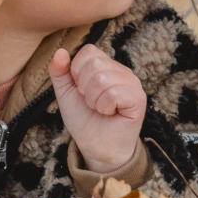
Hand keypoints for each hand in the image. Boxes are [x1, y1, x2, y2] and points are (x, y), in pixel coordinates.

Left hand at [50, 45, 146, 173]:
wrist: (96, 147)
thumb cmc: (84, 119)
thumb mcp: (66, 93)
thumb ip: (60, 72)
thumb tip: (59, 51)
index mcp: (106, 66)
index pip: (89, 51)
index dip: (77, 72)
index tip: (81, 90)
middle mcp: (122, 71)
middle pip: (94, 64)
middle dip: (85, 89)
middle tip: (92, 102)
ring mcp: (132, 83)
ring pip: (103, 79)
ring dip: (94, 100)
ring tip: (101, 109)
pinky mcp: (138, 99)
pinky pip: (113, 93)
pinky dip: (104, 107)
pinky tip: (110, 113)